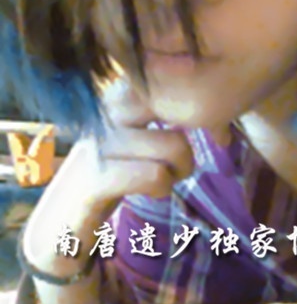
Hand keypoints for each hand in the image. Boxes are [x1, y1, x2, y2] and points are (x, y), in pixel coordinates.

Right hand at [24, 76, 194, 261]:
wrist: (64, 218)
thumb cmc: (114, 170)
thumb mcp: (143, 137)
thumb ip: (176, 121)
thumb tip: (225, 132)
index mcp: (122, 92)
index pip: (178, 85)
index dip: (202, 112)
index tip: (211, 135)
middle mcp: (108, 109)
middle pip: (181, 111)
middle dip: (193, 138)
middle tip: (182, 161)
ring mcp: (100, 141)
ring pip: (175, 145)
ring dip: (180, 169)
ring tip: (165, 177)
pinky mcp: (95, 178)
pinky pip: (155, 174)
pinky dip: (163, 186)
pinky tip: (151, 189)